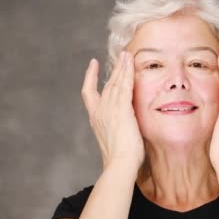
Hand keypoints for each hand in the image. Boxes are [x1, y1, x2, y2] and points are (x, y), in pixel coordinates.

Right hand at [81, 51, 144, 170]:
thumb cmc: (120, 159)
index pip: (88, 93)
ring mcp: (110, 109)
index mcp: (96, 118)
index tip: (93, 64)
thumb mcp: (114, 140)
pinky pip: (125, 86)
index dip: (90, 77)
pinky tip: (130, 63)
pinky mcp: (122, 109)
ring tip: (127, 54)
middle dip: (115, 68)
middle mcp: (100, 110)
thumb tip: (126, 128)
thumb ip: (117, 129)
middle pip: (107, 84)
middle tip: (121, 55)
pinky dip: (127, 73)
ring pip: (116, 82)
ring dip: (122, 66)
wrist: (119, 163)